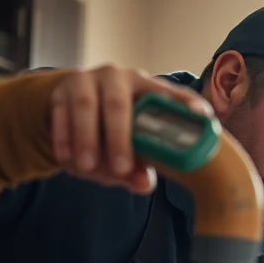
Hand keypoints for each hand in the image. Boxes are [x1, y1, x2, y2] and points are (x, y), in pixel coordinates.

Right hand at [49, 64, 213, 193]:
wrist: (69, 108)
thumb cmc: (112, 130)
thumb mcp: (129, 148)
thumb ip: (138, 167)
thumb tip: (144, 184)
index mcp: (146, 87)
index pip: (170, 94)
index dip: (187, 104)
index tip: (203, 117)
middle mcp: (119, 77)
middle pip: (119, 103)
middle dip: (119, 137)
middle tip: (120, 168)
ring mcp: (87, 80)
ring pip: (86, 105)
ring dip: (87, 137)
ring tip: (87, 167)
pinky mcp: (60, 90)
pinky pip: (60, 112)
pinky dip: (63, 136)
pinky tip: (67, 158)